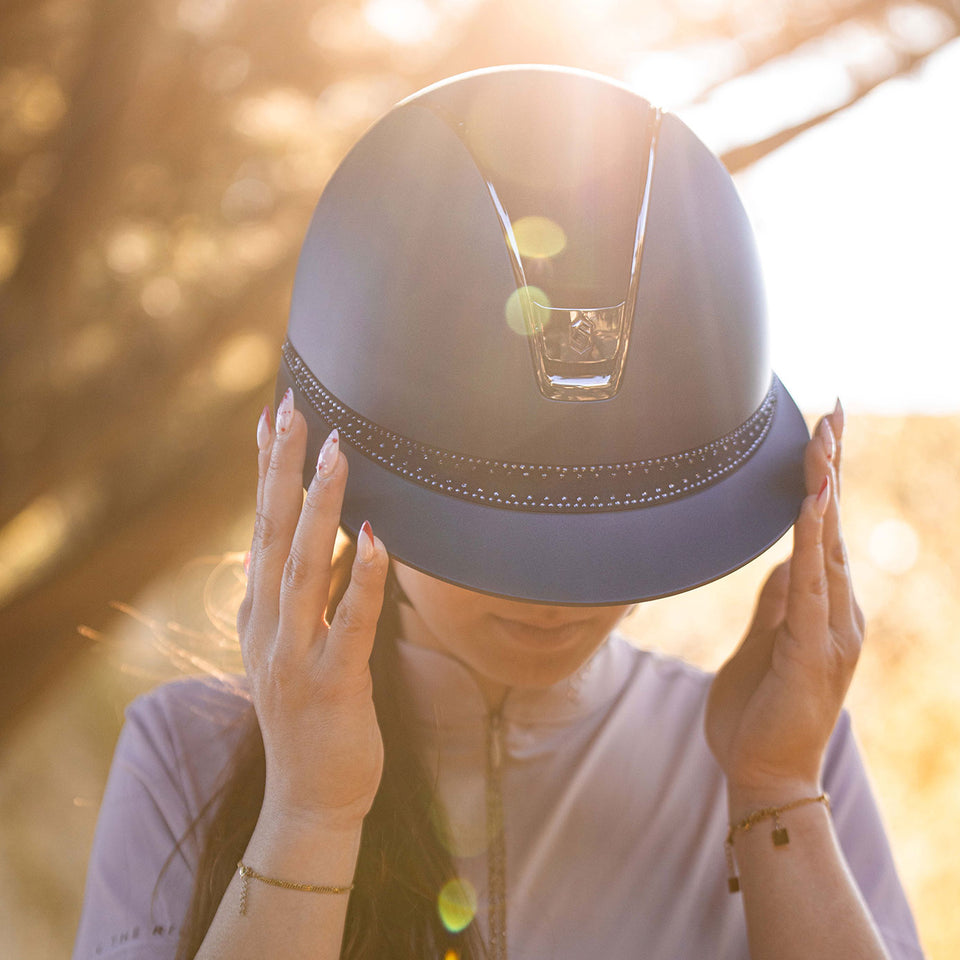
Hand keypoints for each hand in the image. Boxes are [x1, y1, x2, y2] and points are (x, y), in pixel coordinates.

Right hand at [237, 389, 388, 828]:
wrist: (309, 798)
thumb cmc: (310, 712)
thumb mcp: (296, 642)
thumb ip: (306, 589)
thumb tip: (330, 532)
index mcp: (261, 611)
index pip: (260, 524)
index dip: (264, 469)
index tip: (271, 415)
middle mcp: (268, 625)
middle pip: (273, 532)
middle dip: (282, 468)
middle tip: (292, 408)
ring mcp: (294, 655)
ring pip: (304, 566)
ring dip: (320, 507)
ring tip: (336, 452)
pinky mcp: (332, 682)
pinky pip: (350, 622)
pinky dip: (361, 577)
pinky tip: (375, 537)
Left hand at [705, 402, 864, 799]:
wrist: (764, 774)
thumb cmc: (759, 712)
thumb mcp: (765, 643)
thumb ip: (777, 603)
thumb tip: (783, 562)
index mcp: (822, 607)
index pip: (826, 532)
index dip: (827, 482)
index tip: (825, 433)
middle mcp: (837, 611)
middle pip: (835, 526)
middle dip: (833, 468)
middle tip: (834, 413)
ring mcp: (831, 630)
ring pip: (829, 547)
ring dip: (826, 491)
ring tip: (824, 440)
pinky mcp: (812, 650)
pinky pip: (810, 587)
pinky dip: (812, 544)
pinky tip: (812, 507)